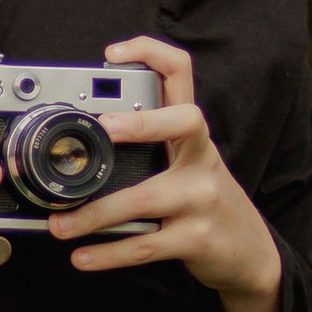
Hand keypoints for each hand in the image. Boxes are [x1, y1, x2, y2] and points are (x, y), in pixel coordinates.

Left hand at [51, 34, 283, 311]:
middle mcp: (202, 158)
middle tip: (103, 128)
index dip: (151, 53)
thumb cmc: (205, 204)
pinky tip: (82, 258)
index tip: (113, 53)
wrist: (251, 255)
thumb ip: (149, 146)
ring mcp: (203, 198)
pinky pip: (145, 245)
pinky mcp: (198, 238)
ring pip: (146, 197)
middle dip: (143, 123)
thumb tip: (82, 139)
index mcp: (192, 134)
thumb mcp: (188, 165)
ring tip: (59, 225)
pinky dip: (109, 254)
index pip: (181, 74)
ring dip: (95, 214)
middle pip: (181, 123)